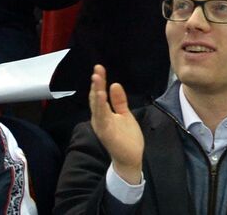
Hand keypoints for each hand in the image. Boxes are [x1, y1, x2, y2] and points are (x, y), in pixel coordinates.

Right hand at [89, 64, 144, 185]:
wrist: (130, 158)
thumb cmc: (126, 137)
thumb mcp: (124, 114)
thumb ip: (119, 101)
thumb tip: (114, 84)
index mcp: (103, 114)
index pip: (99, 95)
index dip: (99, 82)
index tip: (99, 68)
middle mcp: (99, 119)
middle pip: (95, 99)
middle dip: (96, 84)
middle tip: (97, 69)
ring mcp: (102, 126)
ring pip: (97, 107)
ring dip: (96, 92)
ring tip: (96, 79)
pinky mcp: (106, 133)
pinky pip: (102, 118)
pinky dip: (100, 106)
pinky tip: (101, 96)